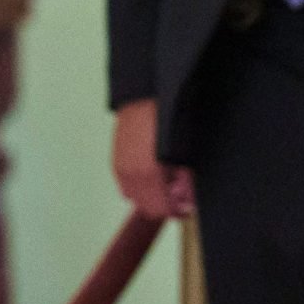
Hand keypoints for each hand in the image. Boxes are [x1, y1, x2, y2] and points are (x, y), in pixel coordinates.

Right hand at [111, 99, 195, 217]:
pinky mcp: (116, 159)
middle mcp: (133, 173)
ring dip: (150, 195)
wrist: (146, 93)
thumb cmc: (168, 116)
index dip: (177, 210)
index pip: (163, 208)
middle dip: (164, 204)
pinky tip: (150, 172)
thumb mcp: (186, 149)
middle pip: (148, 207)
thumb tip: (188, 196)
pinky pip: (125, 184)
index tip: (186, 206)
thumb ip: (185, 178)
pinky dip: (138, 184)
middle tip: (178, 195)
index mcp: (151, 173)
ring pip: (134, 197)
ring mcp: (121, 167)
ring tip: (165, 182)